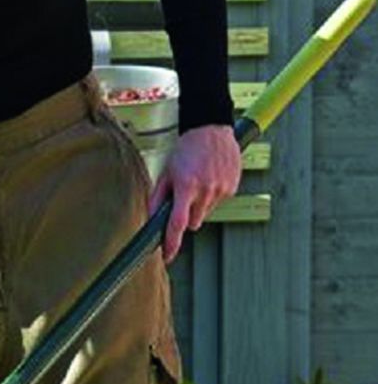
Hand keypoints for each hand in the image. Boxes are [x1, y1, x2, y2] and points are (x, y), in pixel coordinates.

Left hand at [150, 125, 242, 263]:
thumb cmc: (187, 149)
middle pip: (193, 223)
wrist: (211, 128)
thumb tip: (151, 220)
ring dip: (200, 206)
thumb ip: (157, 199)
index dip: (171, 243)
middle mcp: (206, 190)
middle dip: (187, 216)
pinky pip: (218, 203)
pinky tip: (210, 180)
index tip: (168, 255)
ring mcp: (221, 189)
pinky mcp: (232, 186)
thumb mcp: (166, 174)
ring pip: (206, 214)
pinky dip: (212, 197)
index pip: (178, 224)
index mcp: (187, 187)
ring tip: (198, 183)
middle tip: (185, 197)